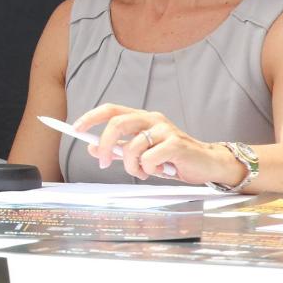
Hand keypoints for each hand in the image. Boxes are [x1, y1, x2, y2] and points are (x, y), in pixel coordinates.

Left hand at [73, 104, 244, 185]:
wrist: (206, 165)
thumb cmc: (172, 159)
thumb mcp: (141, 154)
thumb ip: (120, 150)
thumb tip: (93, 148)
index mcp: (142, 117)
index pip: (111, 110)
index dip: (91, 117)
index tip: (75, 129)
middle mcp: (152, 118)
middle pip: (117, 124)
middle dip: (105, 145)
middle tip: (104, 163)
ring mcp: (165, 129)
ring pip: (132, 147)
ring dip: (132, 167)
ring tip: (144, 172)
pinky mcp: (176, 143)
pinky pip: (149, 159)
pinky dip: (149, 170)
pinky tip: (162, 171)